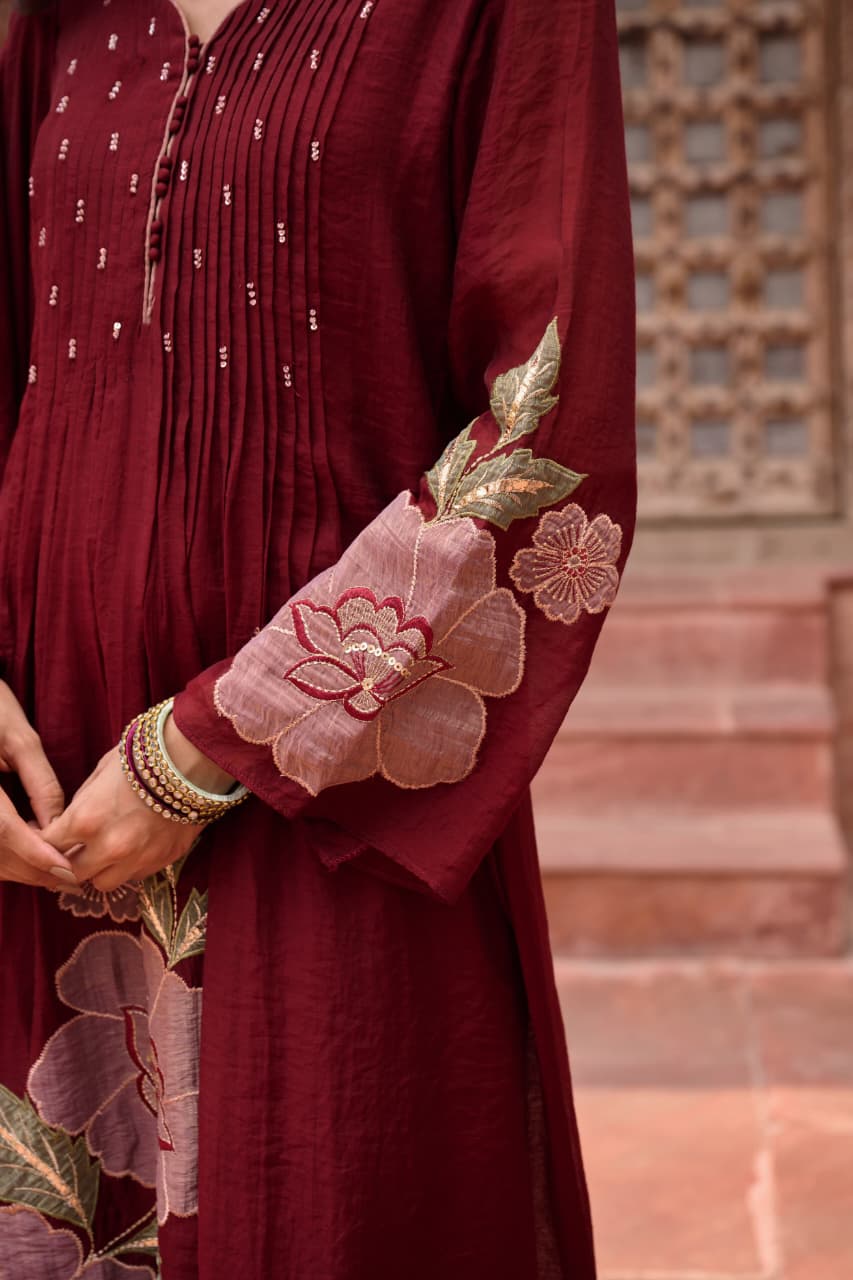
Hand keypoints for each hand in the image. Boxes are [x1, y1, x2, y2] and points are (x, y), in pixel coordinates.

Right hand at [0, 680, 79, 890]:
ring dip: (20, 869)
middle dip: (33, 869)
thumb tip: (60, 824)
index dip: (35, 854)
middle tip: (71, 877)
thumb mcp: (17, 737)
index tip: (66, 869)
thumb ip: (40, 783)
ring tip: (57, 868)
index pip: (3, 831)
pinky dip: (6, 858)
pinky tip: (30, 852)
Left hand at [40, 718, 234, 892]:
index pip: (47, 847)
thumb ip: (79, 805)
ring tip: (103, 853)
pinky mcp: (161, 862)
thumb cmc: (142, 759)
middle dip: (67, 862)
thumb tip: (67, 825)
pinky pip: (134, 876)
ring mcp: (136, 859)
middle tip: (70, 850)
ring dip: (98, 871)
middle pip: (71, 874)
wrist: (192, 762)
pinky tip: (132, 847)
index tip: (45, 837)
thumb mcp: (99, 774)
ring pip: (102, 884)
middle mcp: (107, 848)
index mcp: (84, 821)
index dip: (42, 842)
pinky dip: (127, 867)